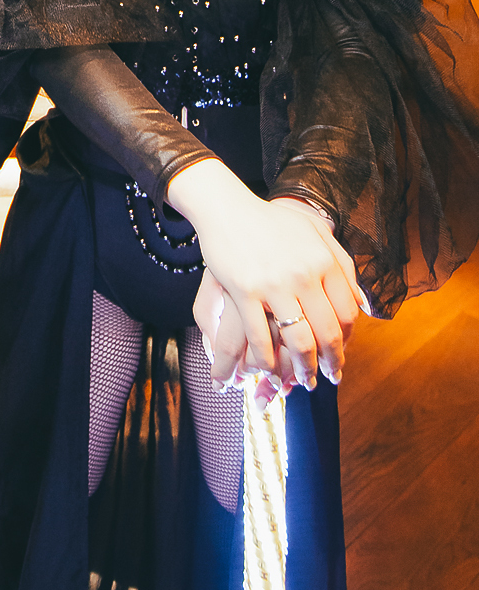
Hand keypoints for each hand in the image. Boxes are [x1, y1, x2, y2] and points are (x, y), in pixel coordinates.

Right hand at [168, 160, 363, 389]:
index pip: (348, 313)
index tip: (342, 353)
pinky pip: (260, 336)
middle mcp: (304, 275)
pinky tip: (268, 371)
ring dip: (303, 368)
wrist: (227, 208)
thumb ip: (342, 263)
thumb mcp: (315, 232)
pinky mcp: (244, 292)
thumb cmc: (271, 221)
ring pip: (298, 340)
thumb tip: (363, 302)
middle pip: (327, 332)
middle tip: (330, 378)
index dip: (348, 340)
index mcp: (324, 261)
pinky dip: (267, 360)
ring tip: (304, 381)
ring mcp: (273, 285)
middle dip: (331, 362)